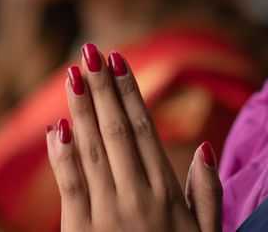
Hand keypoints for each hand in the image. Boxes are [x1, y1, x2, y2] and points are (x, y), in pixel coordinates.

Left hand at [45, 44, 221, 231]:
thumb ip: (208, 194)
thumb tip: (205, 148)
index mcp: (167, 193)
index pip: (144, 130)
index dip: (129, 92)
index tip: (118, 60)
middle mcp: (138, 197)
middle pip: (117, 131)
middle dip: (103, 88)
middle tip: (90, 51)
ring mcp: (108, 214)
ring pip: (93, 151)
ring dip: (82, 109)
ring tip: (73, 75)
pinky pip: (71, 187)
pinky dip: (63, 157)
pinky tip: (59, 128)